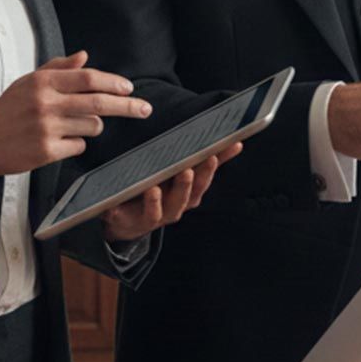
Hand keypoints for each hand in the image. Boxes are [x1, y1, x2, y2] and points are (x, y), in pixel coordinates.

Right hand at [0, 51, 151, 176]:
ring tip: (72, 125)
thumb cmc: (7, 110)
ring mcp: (46, 128)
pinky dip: (76, 143)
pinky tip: (58, 141)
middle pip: (98, 102)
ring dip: (93, 126)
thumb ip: (57, 68)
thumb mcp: (28, 82)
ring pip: (92, 126)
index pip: (88, 78)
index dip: (113, 82)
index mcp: (42, 82)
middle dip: (127, 106)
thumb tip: (84, 56)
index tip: (129, 88)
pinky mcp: (46, 151)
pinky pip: (79, 146)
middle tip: (145, 109)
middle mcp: (46, 103)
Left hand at [100, 141, 243, 241]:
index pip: (205, 179)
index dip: (213, 167)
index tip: (220, 151)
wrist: (129, 220)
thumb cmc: (160, 191)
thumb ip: (204, 159)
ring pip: (164, 209)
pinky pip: (130, 216)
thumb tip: (234, 141)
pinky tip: (126, 201)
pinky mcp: (131, 220)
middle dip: (189, 183)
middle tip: (189, 169)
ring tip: (156, 188)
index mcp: (189, 194)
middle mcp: (176, 206)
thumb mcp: (181, 173)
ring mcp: (156, 215)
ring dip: (161, 199)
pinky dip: (125, 210)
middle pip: (187, 196)